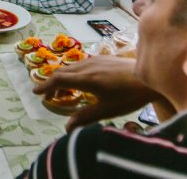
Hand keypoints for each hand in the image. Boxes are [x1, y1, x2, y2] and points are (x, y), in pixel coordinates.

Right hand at [33, 55, 161, 130]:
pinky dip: (73, 72)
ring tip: (60, 88)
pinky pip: (81, 64)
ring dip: (62, 76)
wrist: (149, 77)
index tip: (36, 92)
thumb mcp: (107, 110)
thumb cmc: (129, 96)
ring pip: (72, 66)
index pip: (59, 79)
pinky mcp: (104, 58)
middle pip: (63, 71)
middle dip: (51, 82)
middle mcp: (88, 66)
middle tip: (46, 94)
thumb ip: (85, 117)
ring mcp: (96, 60)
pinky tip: (79, 80)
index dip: (45, 86)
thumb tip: (67, 128)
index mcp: (86, 79)